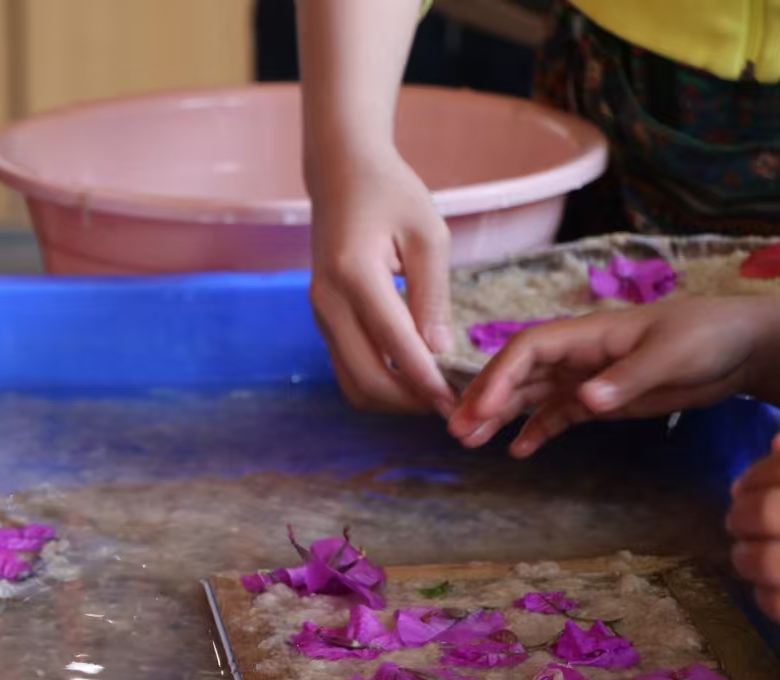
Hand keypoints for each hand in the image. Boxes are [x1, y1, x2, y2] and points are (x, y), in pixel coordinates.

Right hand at [309, 148, 455, 413]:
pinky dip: (381, 383)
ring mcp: (320, 315)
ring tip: (435, 396)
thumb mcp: (429, 234)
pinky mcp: (324, 321)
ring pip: (353, 383)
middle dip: (410, 401)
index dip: (426, 381)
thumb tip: (439, 353)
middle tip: (452, 405)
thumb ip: (433, 296)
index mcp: (354, 274)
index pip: (394, 344)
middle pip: (366, 378)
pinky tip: (414, 378)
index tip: (458, 401)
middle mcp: (328, 301)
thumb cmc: (391, 194)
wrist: (341, 175)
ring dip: (394, 399)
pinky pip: (349, 368)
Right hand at [446, 298, 765, 456]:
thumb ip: (626, 378)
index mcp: (588, 335)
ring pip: (531, 395)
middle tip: (457, 430)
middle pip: (519, 374)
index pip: (528, 350)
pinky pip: (558, 414)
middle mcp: (578, 355)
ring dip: (501, 416)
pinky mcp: (602, 400)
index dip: (500, 375)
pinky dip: (537, 430)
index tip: (483, 406)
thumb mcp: (671, 356)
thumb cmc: (707, 336)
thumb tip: (584, 400)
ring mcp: (587, 377)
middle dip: (486, 399)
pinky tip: (518, 451)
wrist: (743, 346)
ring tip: (471, 442)